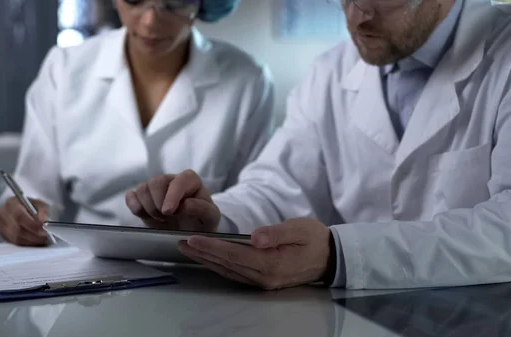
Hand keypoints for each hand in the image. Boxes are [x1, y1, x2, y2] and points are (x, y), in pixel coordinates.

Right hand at [0, 197, 49, 245]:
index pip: (20, 216)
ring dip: (31, 240)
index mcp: (11, 204)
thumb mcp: (40, 204)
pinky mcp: (4, 236)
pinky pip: (15, 243)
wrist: (23, 209)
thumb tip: (43, 221)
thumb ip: (43, 211)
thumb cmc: (31, 206)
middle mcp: (3, 215)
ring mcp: (2, 226)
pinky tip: (37, 241)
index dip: (33, 224)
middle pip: (17, 229)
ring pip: (16, 238)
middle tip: (45, 236)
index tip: (44, 228)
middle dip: (34, 234)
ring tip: (43, 239)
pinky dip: (27, 243)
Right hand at [125, 170, 220, 231]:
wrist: (190, 232)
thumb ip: (203, 209)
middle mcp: (171, 180)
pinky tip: (143, 215)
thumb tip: (186, 204)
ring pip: (143, 189)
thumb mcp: (211, 218)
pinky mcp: (143, 198)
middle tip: (166, 217)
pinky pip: (131, 196)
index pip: (179, 181)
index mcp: (190, 180)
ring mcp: (155, 188)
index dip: (172, 195)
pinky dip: (134, 206)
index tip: (168, 212)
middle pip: (156, 181)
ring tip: (160, 219)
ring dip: (148, 207)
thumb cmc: (202, 221)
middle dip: (158, 202)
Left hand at [179, 218, 332, 289]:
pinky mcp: (263, 280)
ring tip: (188, 250)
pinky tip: (208, 260)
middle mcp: (265, 276)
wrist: (330, 257)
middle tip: (180, 243)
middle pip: (227, 264)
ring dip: (207, 261)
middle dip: (203, 253)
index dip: (213, 247)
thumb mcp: (300, 229)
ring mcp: (263, 281)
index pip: (235, 254)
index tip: (194, 239)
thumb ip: (277, 233)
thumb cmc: (315, 239)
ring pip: (228, 271)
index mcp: (272, 263)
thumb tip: (255, 237)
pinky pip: (235, 274)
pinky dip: (219, 266)